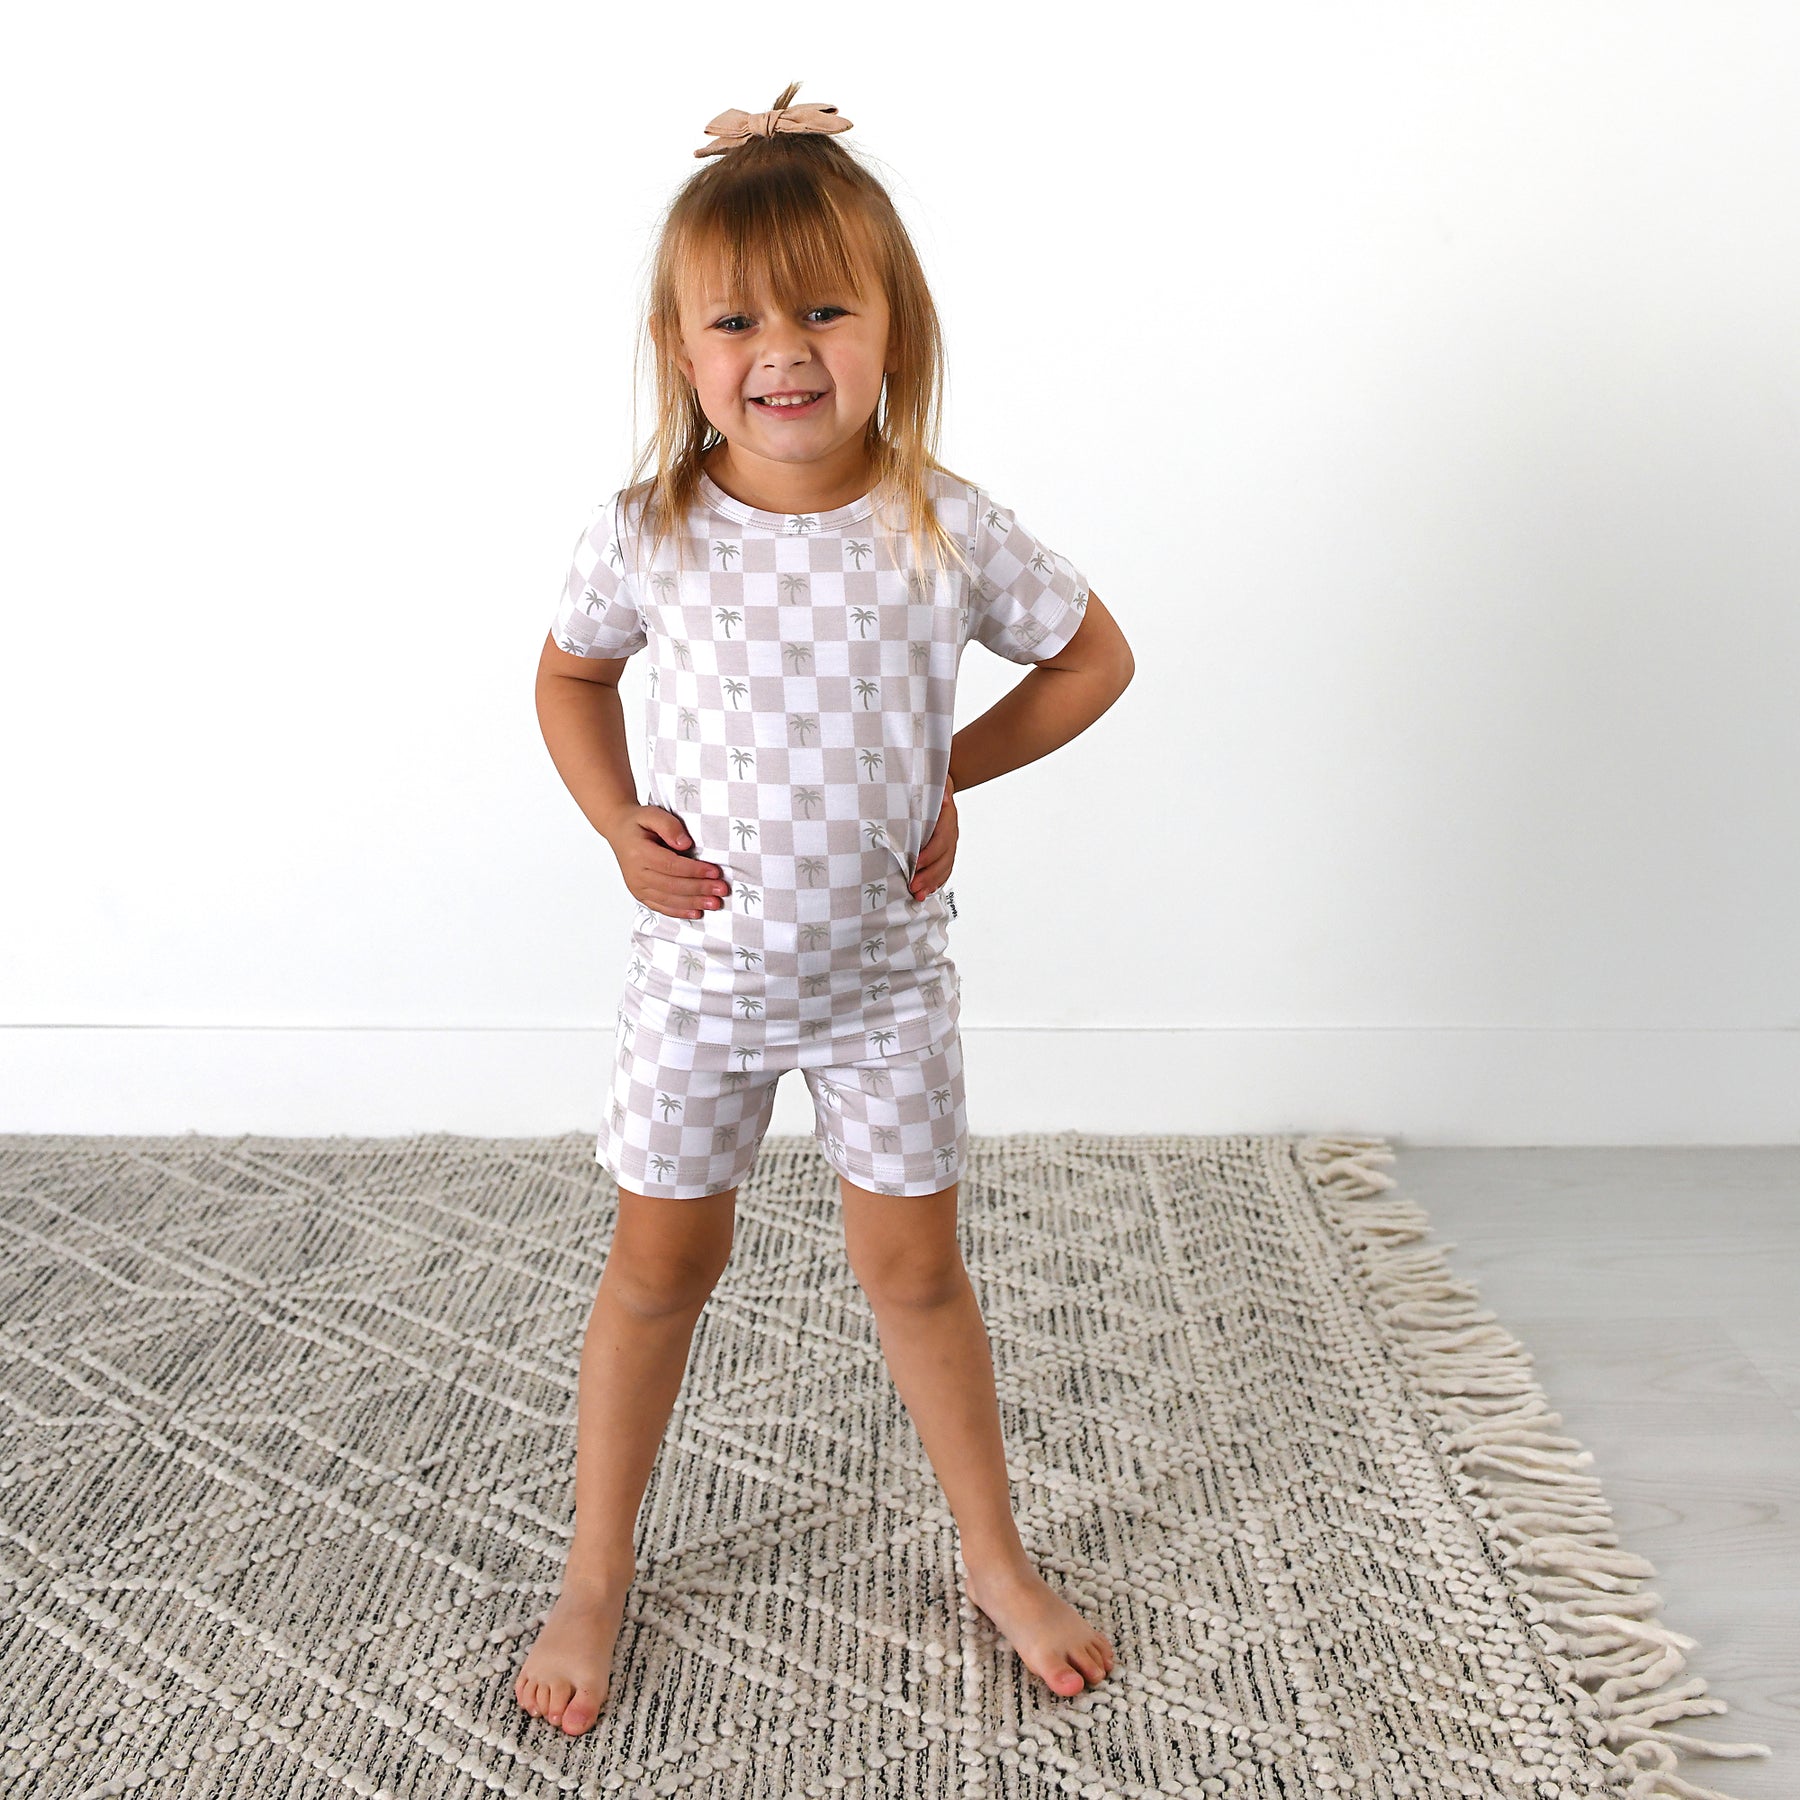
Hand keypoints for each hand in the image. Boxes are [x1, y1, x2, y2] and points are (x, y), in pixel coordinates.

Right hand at [604, 805, 731, 920]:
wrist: (619, 831)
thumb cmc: (638, 822)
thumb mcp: (652, 814)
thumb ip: (669, 826)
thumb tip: (685, 844)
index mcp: (638, 853)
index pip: (671, 865)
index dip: (694, 870)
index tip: (715, 872)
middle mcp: (635, 873)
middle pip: (672, 885)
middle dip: (699, 889)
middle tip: (722, 890)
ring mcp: (636, 886)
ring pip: (668, 899)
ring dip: (693, 903)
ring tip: (715, 903)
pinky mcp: (640, 894)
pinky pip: (661, 907)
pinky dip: (679, 912)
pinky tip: (696, 913)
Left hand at [911, 772, 956, 900]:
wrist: (930, 785)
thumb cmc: (925, 781)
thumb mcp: (930, 779)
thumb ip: (937, 787)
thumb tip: (945, 797)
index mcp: (947, 814)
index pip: (943, 837)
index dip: (931, 852)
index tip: (916, 862)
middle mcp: (951, 830)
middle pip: (945, 857)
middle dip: (929, 874)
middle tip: (913, 886)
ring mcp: (948, 842)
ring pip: (945, 866)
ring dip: (932, 882)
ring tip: (917, 894)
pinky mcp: (943, 850)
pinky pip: (944, 869)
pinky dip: (936, 882)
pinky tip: (927, 891)